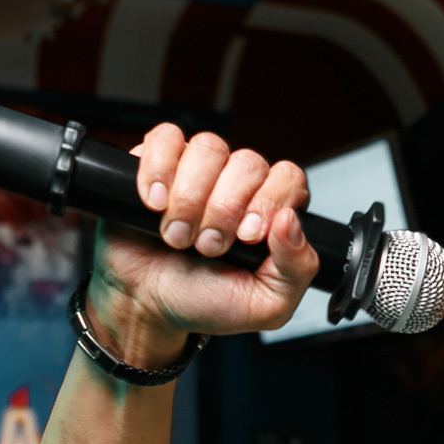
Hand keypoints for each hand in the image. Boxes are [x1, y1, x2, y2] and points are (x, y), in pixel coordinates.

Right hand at [89, 126, 317, 366]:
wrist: (147, 304)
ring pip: (209, 148)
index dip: (267, 202)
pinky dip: (158, 171)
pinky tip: (155, 204)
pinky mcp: (158, 163)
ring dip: (190, 198)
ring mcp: (199, 169)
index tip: (246, 236)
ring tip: (176, 236)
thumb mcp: (265, 305)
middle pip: (248, 163)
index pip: (288, 178)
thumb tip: (290, 221)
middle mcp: (238, 184)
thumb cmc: (205, 302)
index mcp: (271, 212)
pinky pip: (165, 139)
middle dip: (224, 210)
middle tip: (206, 246)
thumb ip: (296, 269)